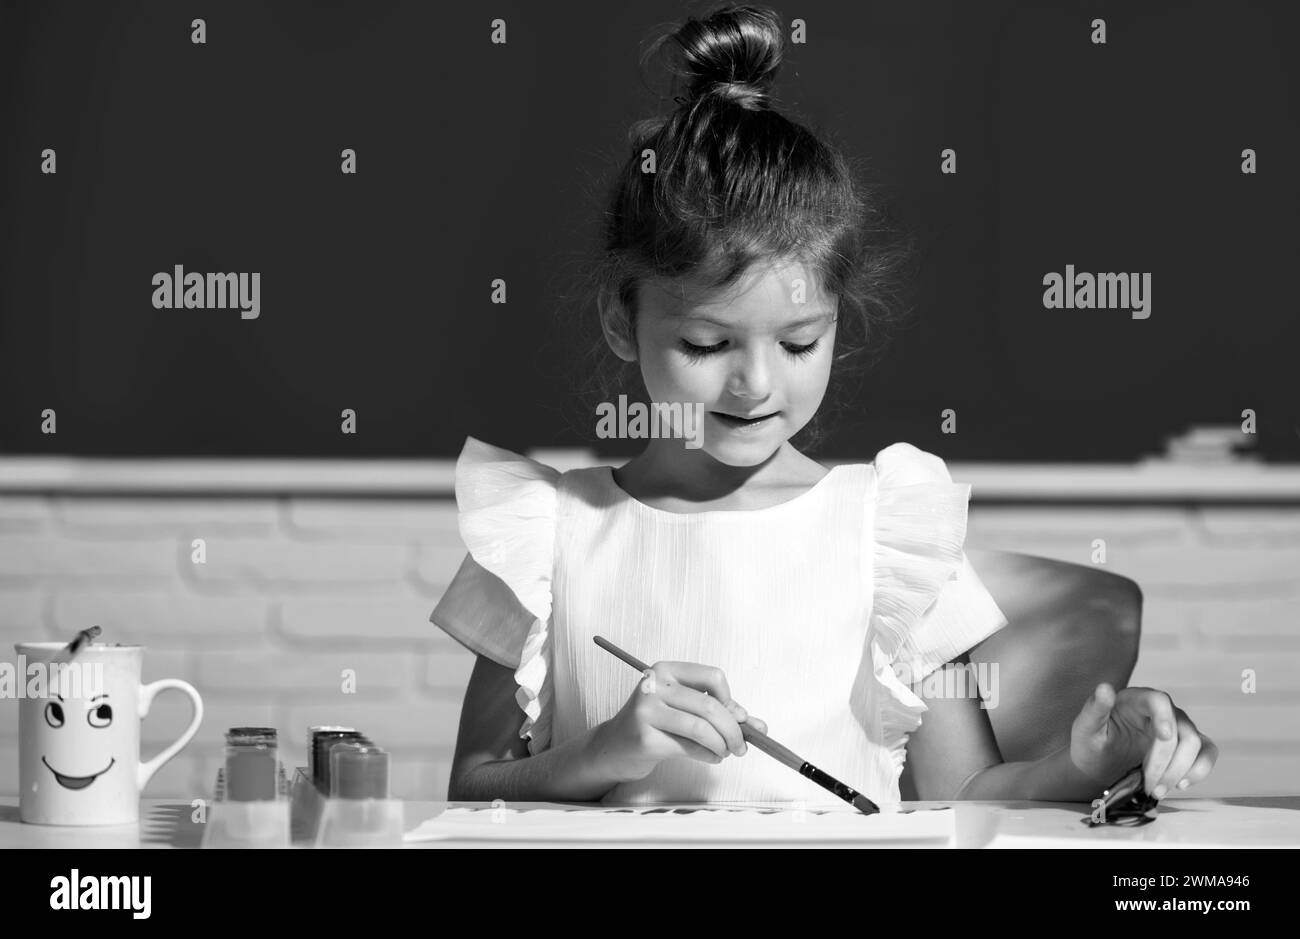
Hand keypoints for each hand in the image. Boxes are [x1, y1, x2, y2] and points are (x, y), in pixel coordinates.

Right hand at [590, 661, 768, 782]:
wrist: (616, 746)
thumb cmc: (656, 724)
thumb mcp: (685, 709)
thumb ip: (720, 711)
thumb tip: (757, 725)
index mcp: (667, 670)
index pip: (712, 677)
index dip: (730, 699)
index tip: (736, 716)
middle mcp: (655, 685)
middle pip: (709, 705)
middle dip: (733, 730)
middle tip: (741, 746)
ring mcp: (647, 710)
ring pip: (701, 728)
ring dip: (722, 745)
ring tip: (725, 752)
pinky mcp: (645, 737)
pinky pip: (689, 747)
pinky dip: (709, 755)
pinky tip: (711, 757)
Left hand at [1070, 683, 1217, 798]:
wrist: (1097, 763)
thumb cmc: (1090, 741)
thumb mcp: (1085, 728)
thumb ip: (1094, 708)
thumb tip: (1104, 687)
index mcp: (1135, 700)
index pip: (1159, 700)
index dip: (1165, 717)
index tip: (1163, 737)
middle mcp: (1160, 710)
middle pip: (1182, 729)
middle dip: (1167, 762)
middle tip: (1150, 786)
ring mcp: (1176, 727)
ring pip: (1197, 743)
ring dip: (1182, 771)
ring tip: (1159, 790)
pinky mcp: (1185, 745)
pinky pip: (1206, 753)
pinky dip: (1199, 770)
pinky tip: (1181, 784)